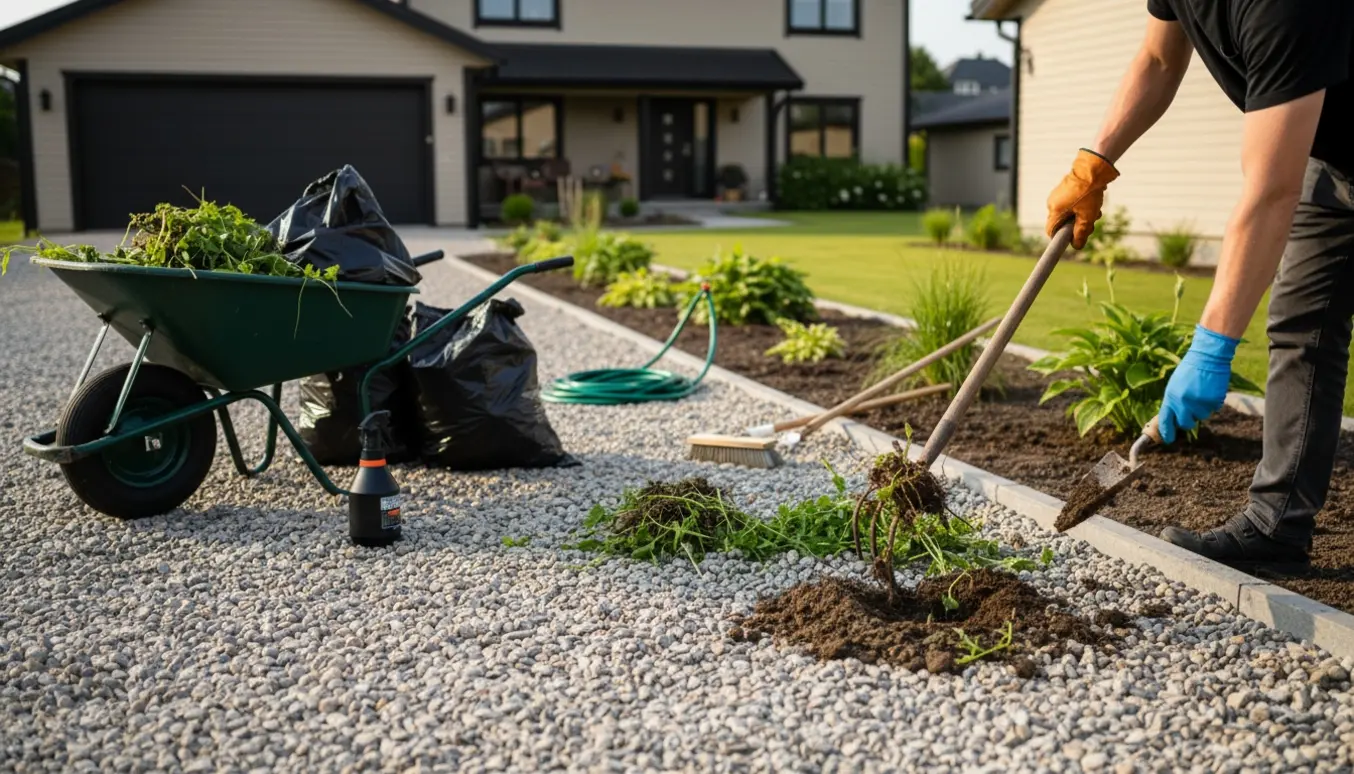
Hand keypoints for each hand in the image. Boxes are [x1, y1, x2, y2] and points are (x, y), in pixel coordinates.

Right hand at [1046, 149, 1119, 248]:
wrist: (1093, 168)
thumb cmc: (1089, 192)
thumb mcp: (1087, 216)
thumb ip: (1081, 233)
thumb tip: (1076, 246)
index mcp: (1054, 210)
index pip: (1051, 231)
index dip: (1061, 237)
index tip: (1073, 238)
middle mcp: (1052, 202)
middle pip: (1062, 222)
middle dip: (1076, 225)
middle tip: (1091, 222)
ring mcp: (1057, 194)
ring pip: (1068, 212)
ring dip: (1081, 215)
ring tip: (1095, 210)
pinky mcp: (1064, 188)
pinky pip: (1070, 203)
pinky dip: (1080, 206)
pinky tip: (1092, 201)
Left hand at [1157, 325, 1238, 443]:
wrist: (1207, 357)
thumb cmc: (1189, 370)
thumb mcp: (1175, 385)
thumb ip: (1173, 402)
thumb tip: (1173, 418)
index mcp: (1170, 397)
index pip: (1165, 420)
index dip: (1166, 432)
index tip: (1167, 439)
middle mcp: (1183, 402)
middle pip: (1185, 424)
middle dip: (1188, 421)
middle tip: (1191, 412)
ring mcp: (1199, 402)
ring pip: (1201, 416)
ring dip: (1201, 409)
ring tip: (1201, 392)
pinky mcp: (1213, 401)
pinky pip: (1213, 409)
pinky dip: (1212, 403)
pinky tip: (1210, 390)